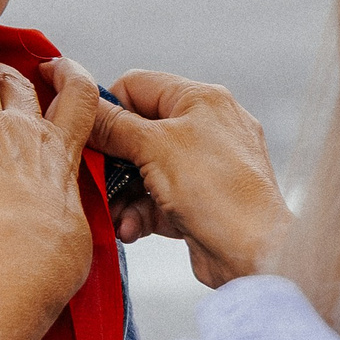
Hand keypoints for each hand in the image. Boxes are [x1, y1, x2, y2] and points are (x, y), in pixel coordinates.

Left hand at [0, 58, 98, 339]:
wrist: (21, 256)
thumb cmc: (50, 258)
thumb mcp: (74, 234)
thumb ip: (63, 219)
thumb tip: (58, 237)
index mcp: (61, 153)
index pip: (79, 95)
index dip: (68, 76)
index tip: (56, 74)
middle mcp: (26, 130)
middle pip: (13, 77)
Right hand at [89, 70, 289, 288]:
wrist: (254, 253)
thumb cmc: (217, 191)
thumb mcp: (154, 147)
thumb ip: (114, 126)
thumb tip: (85, 108)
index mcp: (200, 99)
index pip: (137, 86)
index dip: (108, 108)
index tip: (87, 134)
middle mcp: (206, 126)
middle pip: (138, 132)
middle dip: (112, 161)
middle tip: (93, 179)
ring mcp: (205, 165)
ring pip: (144, 170)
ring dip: (122, 194)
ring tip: (114, 215)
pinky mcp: (201, 201)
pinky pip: (158, 198)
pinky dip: (140, 213)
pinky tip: (132, 229)